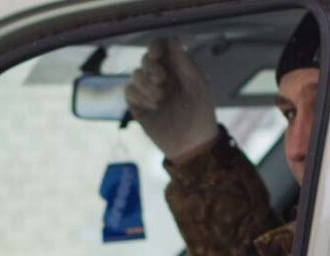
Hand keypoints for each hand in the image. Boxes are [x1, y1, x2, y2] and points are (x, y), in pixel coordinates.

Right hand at [125, 37, 218, 160]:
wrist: (191, 143)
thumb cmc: (200, 113)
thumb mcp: (197, 84)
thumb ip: (185, 62)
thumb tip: (174, 39)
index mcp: (176, 68)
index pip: (161, 47)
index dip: (156, 45)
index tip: (156, 52)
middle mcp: (160, 77)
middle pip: (146, 59)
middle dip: (152, 67)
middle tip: (162, 80)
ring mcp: (148, 91)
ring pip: (136, 74)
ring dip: (147, 84)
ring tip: (161, 99)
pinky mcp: (138, 106)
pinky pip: (130, 91)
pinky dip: (140, 96)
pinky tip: (153, 107)